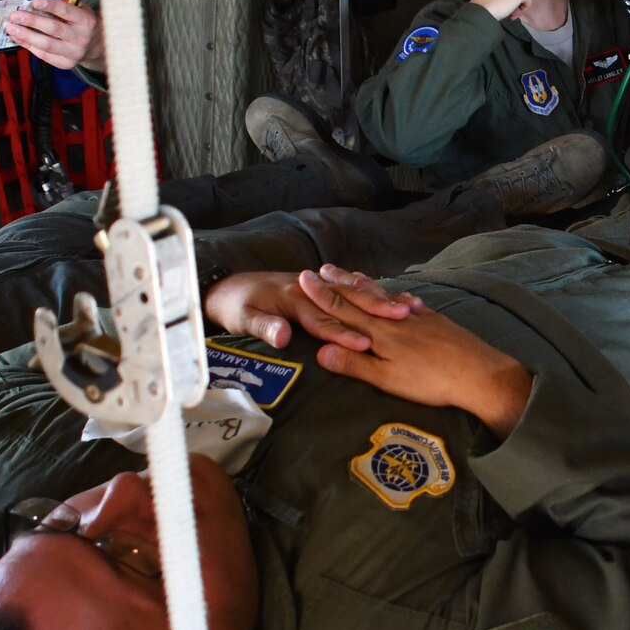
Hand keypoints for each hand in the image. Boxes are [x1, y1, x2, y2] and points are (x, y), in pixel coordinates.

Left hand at [7, 0, 103, 70]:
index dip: (50, 6)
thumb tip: (34, 3)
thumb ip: (63, 6)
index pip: (66, 11)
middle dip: (32, 21)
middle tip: (15, 16)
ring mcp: (74, 53)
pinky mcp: (66, 63)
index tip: (34, 1)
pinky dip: (29, 45)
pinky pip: (44, 55)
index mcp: (86, 20)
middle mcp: (81, 37)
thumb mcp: (79, 10)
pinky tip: (19, 38)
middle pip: (53, 29)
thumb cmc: (81, 23)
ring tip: (11, 28)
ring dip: (26, 35)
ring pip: (46, 44)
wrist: (95, 45)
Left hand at [204, 267, 418, 350]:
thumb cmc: (233, 305)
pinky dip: (372, 294)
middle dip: (378, 309)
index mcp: (293, 299)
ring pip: (354, 293)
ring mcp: (315, 287)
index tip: (367, 345)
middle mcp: (308, 290)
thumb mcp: (243, 317)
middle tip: (407, 317)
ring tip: (407, 307)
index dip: (344, 334)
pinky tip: (390, 299)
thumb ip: (265, 327)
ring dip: (379, 300)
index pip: (324, 320)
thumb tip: (282, 337)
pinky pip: (351, 290)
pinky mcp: (317, 289)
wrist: (222, 284)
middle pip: (349, 302)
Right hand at [298, 268, 533, 437]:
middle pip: (361, 298)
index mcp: (379, 333)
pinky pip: (406, 302)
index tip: (304, 280)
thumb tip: (321, 350)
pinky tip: (397, 295)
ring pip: (383, 297)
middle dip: (338, 284)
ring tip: (352, 275)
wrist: (478, 373)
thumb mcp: (387, 379)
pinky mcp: (434, 320)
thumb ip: (354, 363)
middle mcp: (394, 318)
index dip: (321, 296)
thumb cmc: (430, 381)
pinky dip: (394, 295)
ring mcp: (416, 317)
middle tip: (321, 268)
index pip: (343, 310)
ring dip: (364, 286)